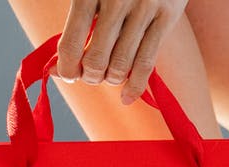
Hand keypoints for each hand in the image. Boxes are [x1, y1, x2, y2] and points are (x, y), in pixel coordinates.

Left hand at [55, 0, 187, 104]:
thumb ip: (79, 19)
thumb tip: (60, 64)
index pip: (72, 42)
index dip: (66, 67)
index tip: (67, 75)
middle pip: (96, 58)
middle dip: (90, 76)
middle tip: (90, 76)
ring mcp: (145, 8)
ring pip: (122, 64)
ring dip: (111, 79)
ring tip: (108, 77)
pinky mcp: (168, 17)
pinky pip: (148, 61)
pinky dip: (136, 86)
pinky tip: (127, 97)